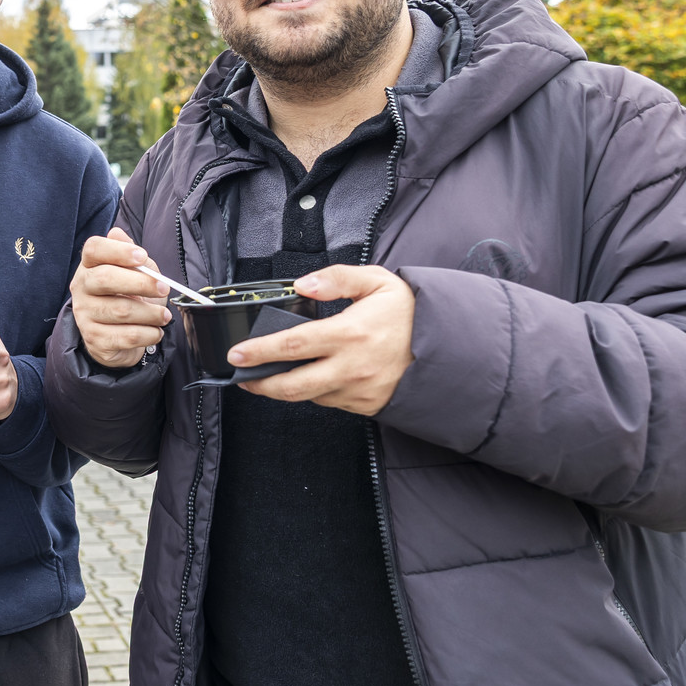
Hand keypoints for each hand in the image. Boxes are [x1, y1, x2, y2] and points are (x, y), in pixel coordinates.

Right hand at [69, 226, 171, 368]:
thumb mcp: (136, 273)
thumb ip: (132, 256)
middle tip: (164, 289)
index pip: (94, 249)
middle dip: (141, 282)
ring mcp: (84, 315)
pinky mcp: (95, 340)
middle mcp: (81, 288)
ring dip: (151, 313)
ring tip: (164, 315)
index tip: (142, 256)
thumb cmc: (130, 297)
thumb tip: (119, 233)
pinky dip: (149, 334)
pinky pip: (128, 336)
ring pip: (121, 310)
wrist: (120, 338)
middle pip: (105, 278)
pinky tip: (155, 331)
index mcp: (89, 266)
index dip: (118, 251)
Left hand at [229, 265, 415, 415]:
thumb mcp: (377, 281)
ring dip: (285, 390)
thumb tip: (302, 285)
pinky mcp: (366, 406)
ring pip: (308, 397)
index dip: (258, 351)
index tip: (237, 354)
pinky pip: (330, 402)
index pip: (291, 346)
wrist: (449, 347)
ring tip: (268, 378)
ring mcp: (358, 391)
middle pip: (291, 386)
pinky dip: (315, 392)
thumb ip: (336, 278)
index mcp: (349, 333)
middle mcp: (350, 367)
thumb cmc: (410, 313)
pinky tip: (310, 379)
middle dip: (259, 383)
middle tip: (241, 376)